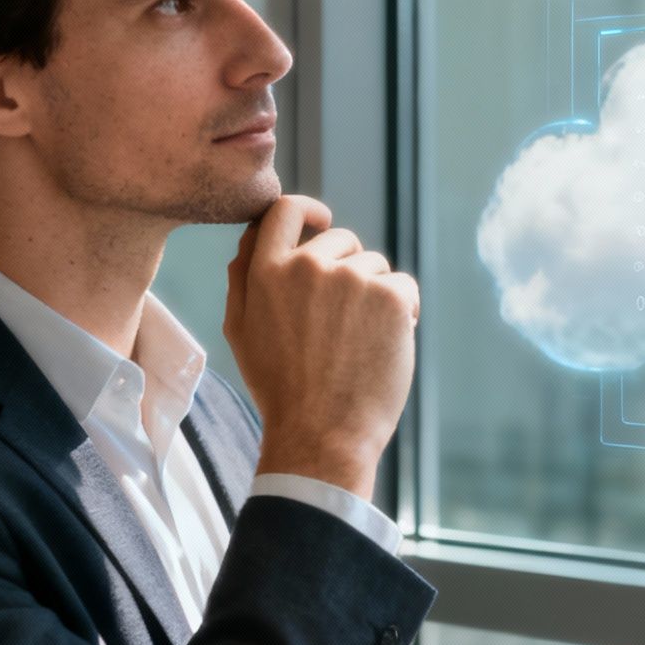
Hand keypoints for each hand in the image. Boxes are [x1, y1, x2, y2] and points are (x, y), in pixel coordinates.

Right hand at [224, 195, 419, 499]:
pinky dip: (403, 311)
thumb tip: (254, 236)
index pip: (284, 209)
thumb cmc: (280, 388)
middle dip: (347, 270)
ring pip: (375, 266)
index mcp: (265, 271)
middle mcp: (307, 266)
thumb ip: (244, 278)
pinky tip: (385, 345)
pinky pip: (404, 287)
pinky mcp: (390, 295)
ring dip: (374, 295)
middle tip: (342, 323)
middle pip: (340, 240)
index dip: (308, 211)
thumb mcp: (241, 331)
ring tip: (359, 342)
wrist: (322, 434)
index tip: (323, 222)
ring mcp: (351, 278)